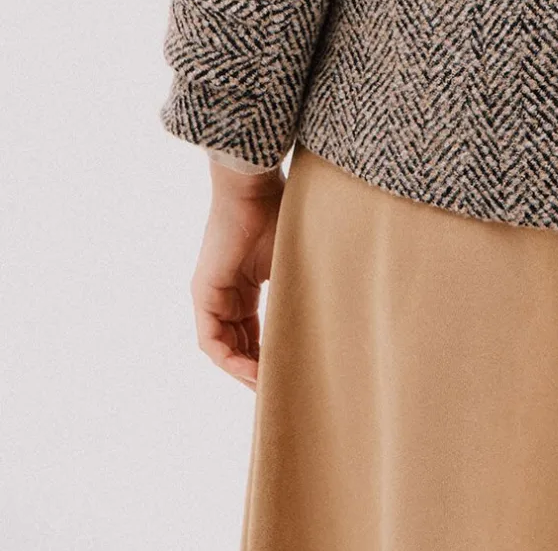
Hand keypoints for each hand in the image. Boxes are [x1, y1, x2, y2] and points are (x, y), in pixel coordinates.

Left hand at [189, 161, 285, 389]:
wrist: (256, 188)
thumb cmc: (281, 214)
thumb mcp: (293, 263)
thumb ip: (299, 290)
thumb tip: (335, 317)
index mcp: (245, 285)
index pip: (254, 332)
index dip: (269, 355)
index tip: (291, 371)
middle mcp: (225, 293)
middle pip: (238, 344)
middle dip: (258, 369)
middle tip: (281, 389)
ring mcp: (211, 294)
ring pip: (223, 347)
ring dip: (243, 370)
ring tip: (268, 387)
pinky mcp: (204, 293)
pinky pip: (211, 340)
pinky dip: (230, 359)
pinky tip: (252, 371)